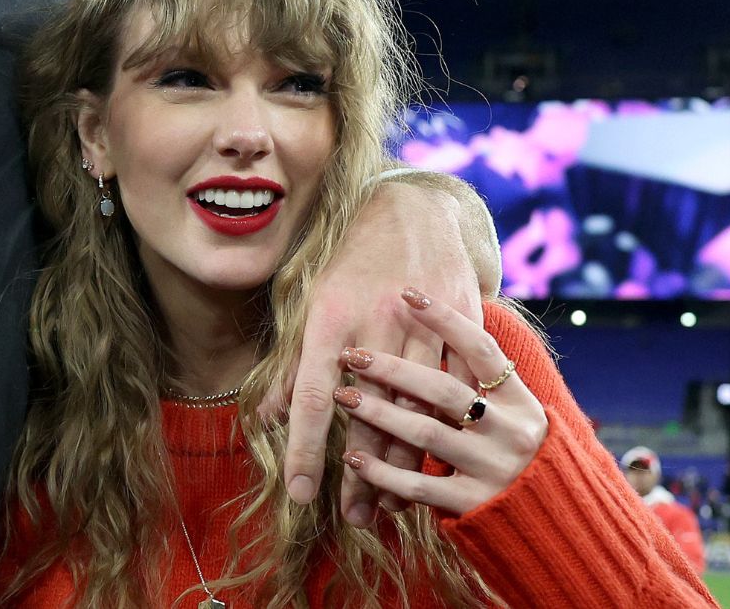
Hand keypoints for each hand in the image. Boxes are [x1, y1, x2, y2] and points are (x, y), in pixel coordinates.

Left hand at [259, 179, 482, 522]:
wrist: (414, 211)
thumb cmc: (350, 261)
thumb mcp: (310, 303)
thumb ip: (293, 365)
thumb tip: (269, 417)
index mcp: (330, 319)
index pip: (313, 397)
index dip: (306, 449)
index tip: (301, 494)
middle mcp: (375, 324)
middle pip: (369, 414)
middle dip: (360, 473)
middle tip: (353, 518)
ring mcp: (421, 326)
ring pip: (416, 410)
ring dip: (403, 464)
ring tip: (389, 505)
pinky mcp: (460, 326)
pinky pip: (456, 391)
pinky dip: (445, 430)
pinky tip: (434, 465)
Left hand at [332, 288, 546, 515]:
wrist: (559, 520)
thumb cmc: (516, 454)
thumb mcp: (512, 413)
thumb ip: (479, 382)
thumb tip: (432, 334)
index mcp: (519, 401)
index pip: (481, 349)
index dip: (446, 319)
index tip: (407, 293)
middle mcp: (511, 431)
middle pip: (444, 390)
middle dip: (392, 370)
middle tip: (351, 355)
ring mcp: (494, 468)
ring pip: (426, 434)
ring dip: (378, 414)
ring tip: (342, 398)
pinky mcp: (476, 504)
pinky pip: (419, 486)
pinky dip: (382, 473)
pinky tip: (353, 458)